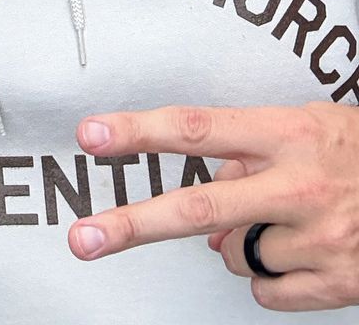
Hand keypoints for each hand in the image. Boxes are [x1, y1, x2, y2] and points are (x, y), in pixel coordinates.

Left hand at [69, 104, 358, 309]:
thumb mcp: (309, 127)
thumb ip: (250, 148)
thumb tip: (207, 191)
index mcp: (290, 133)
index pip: (197, 129)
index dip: (139, 132)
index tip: (92, 135)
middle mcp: (300, 187)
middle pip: (199, 208)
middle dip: (133, 225)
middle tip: (84, 238)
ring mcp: (318, 240)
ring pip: (236, 253)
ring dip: (245, 241)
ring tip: (287, 218)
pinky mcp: (336, 285)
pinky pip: (267, 290)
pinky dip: (274, 276)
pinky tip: (302, 250)